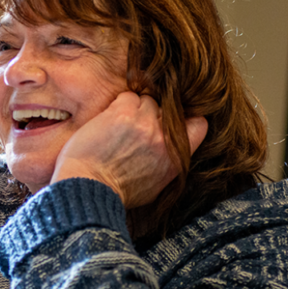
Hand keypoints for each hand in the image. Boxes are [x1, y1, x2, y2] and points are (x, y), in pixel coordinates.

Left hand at [51, 92, 207, 208]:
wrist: (89, 189)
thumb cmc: (118, 191)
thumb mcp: (157, 185)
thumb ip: (169, 162)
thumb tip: (171, 147)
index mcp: (176, 158)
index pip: (199, 124)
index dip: (186, 120)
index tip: (172, 123)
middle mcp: (164, 139)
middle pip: (167, 110)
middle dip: (154, 117)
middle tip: (135, 129)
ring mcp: (145, 124)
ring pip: (147, 101)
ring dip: (134, 110)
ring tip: (118, 128)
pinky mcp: (123, 113)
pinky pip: (127, 97)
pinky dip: (118, 106)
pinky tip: (108, 123)